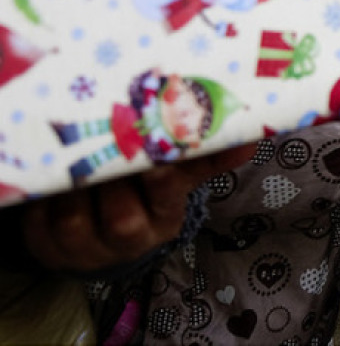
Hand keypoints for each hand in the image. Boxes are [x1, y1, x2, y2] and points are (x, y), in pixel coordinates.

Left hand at [22, 145, 250, 272]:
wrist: (103, 240)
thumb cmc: (145, 197)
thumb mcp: (176, 181)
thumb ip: (205, 157)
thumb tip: (253, 138)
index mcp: (164, 220)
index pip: (167, 198)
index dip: (160, 179)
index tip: (155, 158)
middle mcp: (127, 240)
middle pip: (120, 218)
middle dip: (112, 183)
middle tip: (105, 146)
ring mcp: (85, 248)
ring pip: (75, 220)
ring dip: (72, 190)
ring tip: (71, 159)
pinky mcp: (48, 248)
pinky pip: (39, 227)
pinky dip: (41, 202)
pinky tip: (47, 180)